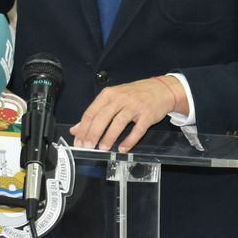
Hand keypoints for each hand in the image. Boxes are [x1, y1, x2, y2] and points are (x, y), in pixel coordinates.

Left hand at [69, 76, 183, 151]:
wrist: (161, 89)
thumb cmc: (135, 94)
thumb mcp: (113, 99)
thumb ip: (95, 113)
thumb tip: (76, 128)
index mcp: (109, 94)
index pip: (91, 112)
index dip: (83, 128)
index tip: (78, 140)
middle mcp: (121, 98)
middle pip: (103, 117)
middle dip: (93, 133)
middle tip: (88, 146)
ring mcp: (135, 106)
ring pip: (118, 123)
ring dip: (109, 137)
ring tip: (103, 148)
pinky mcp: (147, 115)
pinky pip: (137, 130)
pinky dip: (130, 140)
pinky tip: (123, 148)